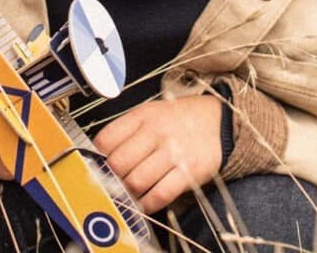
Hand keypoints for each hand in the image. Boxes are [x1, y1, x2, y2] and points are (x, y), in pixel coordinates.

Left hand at [93, 96, 222, 212]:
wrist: (219, 121)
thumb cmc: (179, 119)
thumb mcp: (151, 112)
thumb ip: (127, 130)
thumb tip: (100, 155)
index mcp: (143, 115)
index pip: (107, 138)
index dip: (97, 156)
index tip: (98, 164)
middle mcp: (156, 132)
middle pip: (118, 163)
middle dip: (111, 177)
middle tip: (113, 182)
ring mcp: (173, 152)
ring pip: (136, 182)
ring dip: (128, 192)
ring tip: (129, 192)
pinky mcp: (189, 172)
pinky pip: (160, 195)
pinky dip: (147, 204)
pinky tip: (144, 203)